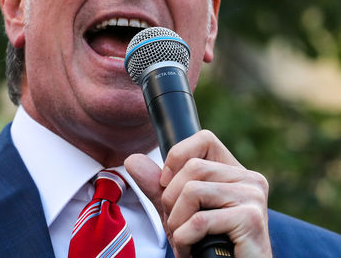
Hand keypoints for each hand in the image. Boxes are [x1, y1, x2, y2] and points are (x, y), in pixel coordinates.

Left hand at [125, 130, 271, 257]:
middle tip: (178, 225)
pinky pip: (200, 219)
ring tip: (184, 239)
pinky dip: (185, 238)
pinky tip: (191, 249)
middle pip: (192, 167)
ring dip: (177, 221)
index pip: (204, 139)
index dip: (177, 157)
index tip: (167, 184)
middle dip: (171, 199)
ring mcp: (253, 197)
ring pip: (193, 191)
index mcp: (234, 172)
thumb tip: (133, 160)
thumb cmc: (207, 243)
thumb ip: (157, 186)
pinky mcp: (252, 219)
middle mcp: (249, 179)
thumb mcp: (177, 211)